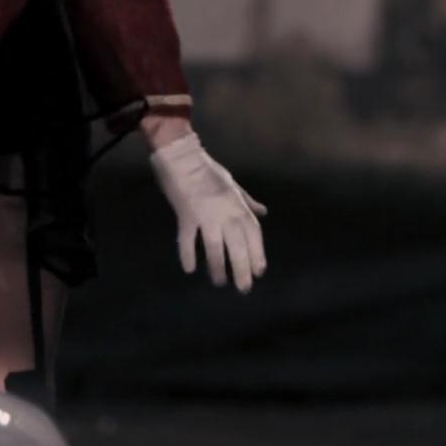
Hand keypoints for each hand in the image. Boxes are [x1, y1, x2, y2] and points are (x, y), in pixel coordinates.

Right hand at [148, 131, 267, 291]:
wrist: (181, 157)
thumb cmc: (208, 170)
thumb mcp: (233, 184)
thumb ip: (247, 201)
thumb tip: (263, 213)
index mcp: (237, 204)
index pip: (252, 232)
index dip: (257, 252)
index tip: (259, 271)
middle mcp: (225, 212)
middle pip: (237, 244)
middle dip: (242, 267)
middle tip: (244, 288)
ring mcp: (205, 215)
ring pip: (215, 246)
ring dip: (218, 267)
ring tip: (220, 282)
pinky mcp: (185, 216)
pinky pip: (188, 239)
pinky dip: (188, 254)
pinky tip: (189, 269)